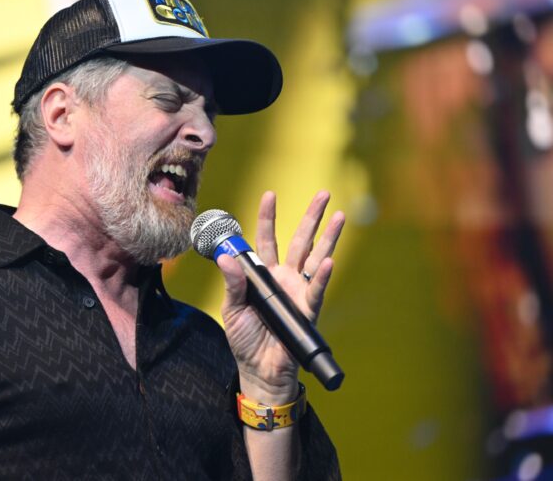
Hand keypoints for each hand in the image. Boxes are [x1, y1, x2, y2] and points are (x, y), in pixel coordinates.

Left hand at [217, 191, 343, 403]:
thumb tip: (225, 257)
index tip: (270, 194)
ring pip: (315, 257)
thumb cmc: (245, 339)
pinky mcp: (308, 309)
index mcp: (263, 274)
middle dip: (311, 217)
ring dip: (328, 237)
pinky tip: (328, 259)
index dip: (268, 217)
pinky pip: (316, 288)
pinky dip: (323, 274)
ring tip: (339, 215)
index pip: (266, 239)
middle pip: (299, 241)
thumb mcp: (232, 308)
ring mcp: (298, 291)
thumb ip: (233, 282)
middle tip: (323, 194)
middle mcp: (285, 278)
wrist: (260, 370)